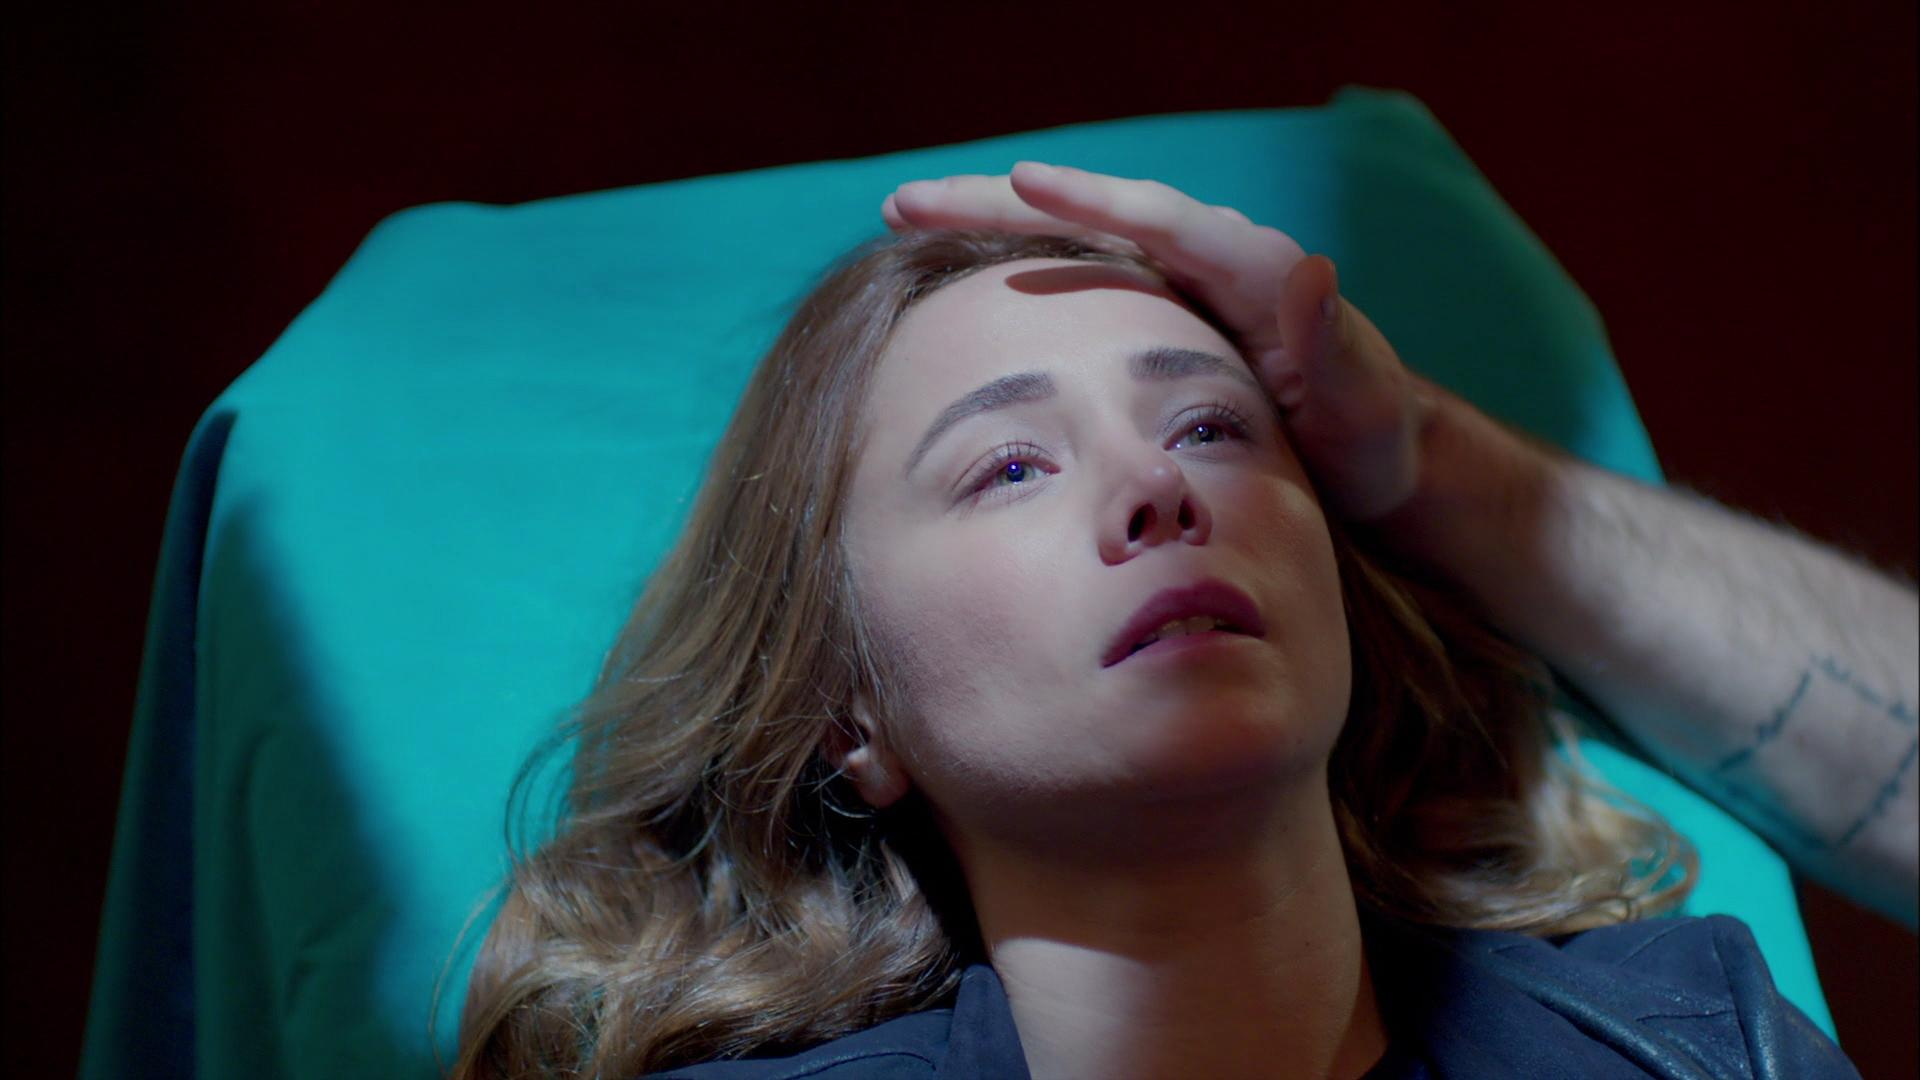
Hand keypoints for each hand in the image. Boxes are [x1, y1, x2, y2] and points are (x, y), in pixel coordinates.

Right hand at [882, 163, 1437, 522]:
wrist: (1372, 463)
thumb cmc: (1369, 442)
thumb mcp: (1362, 403)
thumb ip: (1334, 345)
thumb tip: (1311, 267)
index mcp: (1251, 269)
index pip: (1157, 220)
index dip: (1088, 201)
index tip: (1023, 181)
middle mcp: (1206, 259)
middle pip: (1091, 214)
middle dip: (999, 203)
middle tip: (906, 199)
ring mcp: (1176, 284)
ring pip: (1068, 239)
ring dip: (989, 224)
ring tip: (905, 214)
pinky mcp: (1157, 313)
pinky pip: (1075, 277)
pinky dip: (1016, 267)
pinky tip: (956, 275)